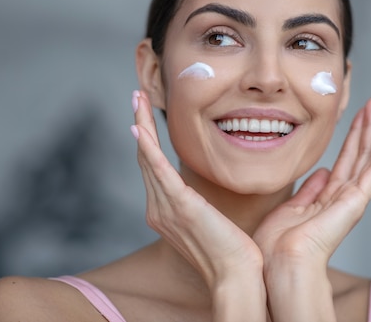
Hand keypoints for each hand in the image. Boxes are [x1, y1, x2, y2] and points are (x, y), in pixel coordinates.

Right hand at [130, 90, 262, 288]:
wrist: (235, 275)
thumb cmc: (229, 250)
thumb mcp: (209, 220)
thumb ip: (198, 203)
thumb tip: (201, 192)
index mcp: (164, 211)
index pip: (151, 167)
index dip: (146, 139)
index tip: (143, 116)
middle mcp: (157, 209)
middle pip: (143, 158)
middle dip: (139, 123)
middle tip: (136, 96)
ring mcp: (164, 208)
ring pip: (147, 157)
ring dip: (140, 125)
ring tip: (137, 99)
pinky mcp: (179, 205)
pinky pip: (157, 171)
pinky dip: (147, 147)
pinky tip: (138, 128)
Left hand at [253, 97, 370, 267]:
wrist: (281, 261)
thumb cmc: (279, 243)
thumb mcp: (292, 207)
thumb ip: (310, 190)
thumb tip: (322, 172)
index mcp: (328, 198)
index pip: (345, 160)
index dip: (353, 137)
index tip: (360, 115)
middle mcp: (343, 198)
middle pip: (359, 156)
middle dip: (368, 128)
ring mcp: (351, 200)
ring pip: (368, 159)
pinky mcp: (355, 203)